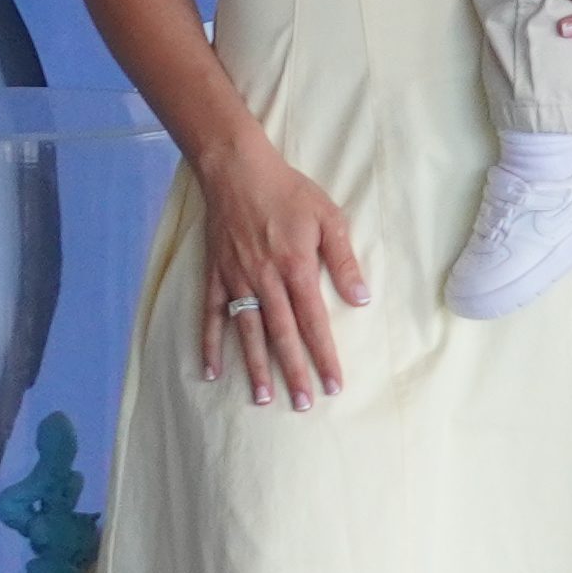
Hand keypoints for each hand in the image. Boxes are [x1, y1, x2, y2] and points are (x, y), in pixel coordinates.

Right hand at [193, 142, 367, 408]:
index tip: (333, 385)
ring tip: (263, 397)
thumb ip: (343, 261)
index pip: (314, 323)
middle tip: (303, 404)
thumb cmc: (288, 191)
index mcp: (296, 269)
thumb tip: (361, 299)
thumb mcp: (328, 218)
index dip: (324, 356)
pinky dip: (210, 343)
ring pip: (248, 331)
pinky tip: (212, 370)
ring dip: (256, 366)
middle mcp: (265, 280)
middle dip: (294, 371)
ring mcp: (237, 279)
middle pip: (282, 335)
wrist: (237, 169)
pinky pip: (212, 314)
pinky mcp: (216, 274)